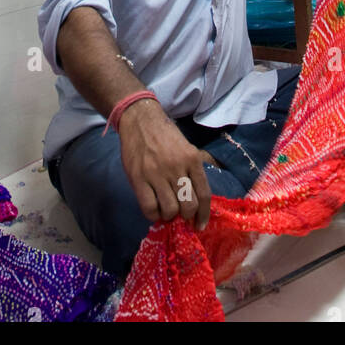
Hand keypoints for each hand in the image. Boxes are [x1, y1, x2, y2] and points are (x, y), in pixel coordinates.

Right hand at [118, 97, 212, 230]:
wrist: (140, 119)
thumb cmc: (164, 136)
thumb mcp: (186, 148)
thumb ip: (192, 171)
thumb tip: (197, 200)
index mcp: (192, 159)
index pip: (204, 194)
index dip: (204, 214)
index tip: (200, 225)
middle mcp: (177, 167)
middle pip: (189, 205)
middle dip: (186, 216)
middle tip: (180, 215)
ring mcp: (157, 173)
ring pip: (170, 210)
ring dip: (169, 216)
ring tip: (165, 210)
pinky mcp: (139, 178)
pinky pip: (150, 207)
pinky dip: (153, 214)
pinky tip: (154, 209)